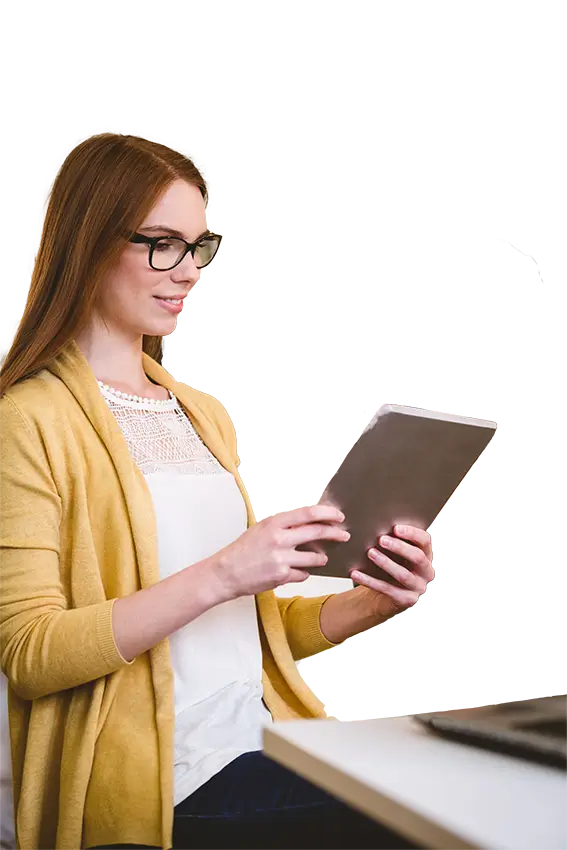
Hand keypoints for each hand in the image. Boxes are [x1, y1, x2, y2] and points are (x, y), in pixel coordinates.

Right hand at [209, 504, 350, 601]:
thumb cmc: (242, 550)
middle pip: (316, 532)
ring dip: (321, 558)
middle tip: (344, 535)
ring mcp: (281, 558)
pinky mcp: (281, 576)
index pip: (308, 513)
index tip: (338, 515)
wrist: (225, 573)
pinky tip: (295, 571)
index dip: (327, 513)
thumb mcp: (261, 529)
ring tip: (320, 558)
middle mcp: (278, 538)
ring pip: (315, 558)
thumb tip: (309, 523)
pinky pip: (304, 574)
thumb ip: (283, 525)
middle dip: (335, 533)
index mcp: (273, 522)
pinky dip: (303, 573)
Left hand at [349, 525, 433, 616]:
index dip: (412, 533)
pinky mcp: (407, 600)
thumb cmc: (388, 569)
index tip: (395, 528)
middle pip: (417, 557)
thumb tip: (376, 523)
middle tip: (381, 539)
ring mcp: (418, 587)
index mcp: (425, 555)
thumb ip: (392, 541)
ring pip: (403, 574)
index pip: (424, 541)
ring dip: (386, 563)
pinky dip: (370, 581)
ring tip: (370, 553)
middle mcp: (426, 572)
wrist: (384, 597)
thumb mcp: (394, 554)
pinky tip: (356, 573)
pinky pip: (387, 589)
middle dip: (399, 547)